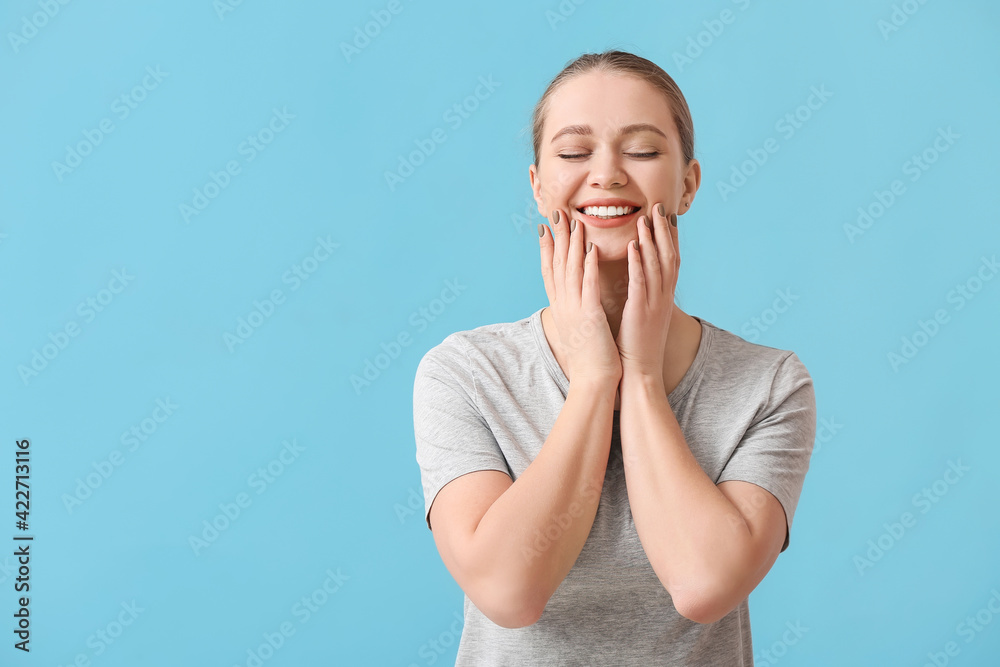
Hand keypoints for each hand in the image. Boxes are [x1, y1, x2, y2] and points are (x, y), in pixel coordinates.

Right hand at [539, 209, 621, 386]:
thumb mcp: (578, 330)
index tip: (544, 228)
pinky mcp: (590, 317)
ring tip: (574, 221)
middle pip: (557, 265)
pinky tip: (591, 248)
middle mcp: (563, 306)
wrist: (593, 383)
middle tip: (556, 213)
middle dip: (557, 237)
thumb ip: (575, 312)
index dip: (546, 249)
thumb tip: (574, 303)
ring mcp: (575, 310)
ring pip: (572, 270)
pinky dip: (589, 266)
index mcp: (560, 308)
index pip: (551, 272)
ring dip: (572, 244)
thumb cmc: (590, 360)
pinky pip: (589, 286)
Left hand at [615, 203, 679, 381]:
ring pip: (656, 266)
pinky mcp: (640, 313)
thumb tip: (643, 282)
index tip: (667, 215)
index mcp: (664, 298)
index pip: (671, 261)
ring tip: (645, 218)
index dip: (670, 237)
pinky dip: (637, 263)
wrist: (641, 374)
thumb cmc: (637, 347)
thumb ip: (646, 297)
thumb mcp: (646, 317)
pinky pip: (640, 283)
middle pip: (668, 257)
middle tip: (660, 206)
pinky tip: (632, 247)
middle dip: (664, 230)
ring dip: (650, 240)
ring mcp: (654, 305)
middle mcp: (663, 298)